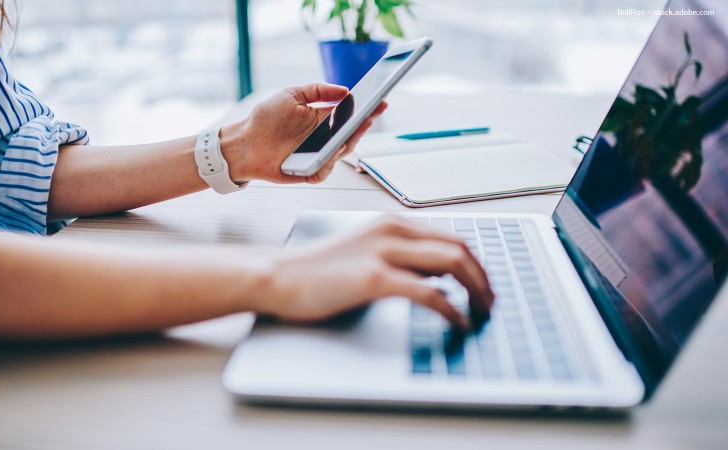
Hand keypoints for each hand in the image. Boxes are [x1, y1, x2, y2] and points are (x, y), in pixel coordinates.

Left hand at [220, 83, 386, 183]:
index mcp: (322, 118)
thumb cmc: (265, 119)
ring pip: (342, 152)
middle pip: (351, 133)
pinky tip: (332, 152)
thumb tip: (344, 90)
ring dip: (349, 142)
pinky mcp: (309, 171)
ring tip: (354, 130)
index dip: (367, 108)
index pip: (351, 114)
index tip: (379, 100)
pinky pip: (325, 170)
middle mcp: (324, 138)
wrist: (244, 143)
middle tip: (371, 115)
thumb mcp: (291, 95)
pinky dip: (330, 163)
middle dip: (363, 124)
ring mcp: (318, 155)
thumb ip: (318, 90)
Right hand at [257, 216, 493, 329]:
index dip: (476, 263)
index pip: (451, 237)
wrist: (277, 276)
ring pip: (452, 263)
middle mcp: (393, 231)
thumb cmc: (316, 270)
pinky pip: (429, 292)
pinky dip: (451, 309)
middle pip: (459, 247)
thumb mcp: (364, 251)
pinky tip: (457, 322)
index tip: (484, 285)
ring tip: (482, 312)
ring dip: (476, 290)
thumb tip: (436, 275)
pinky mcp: (374, 278)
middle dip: (484, 276)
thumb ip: (398, 256)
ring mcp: (384, 252)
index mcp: (392, 223)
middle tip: (491, 301)